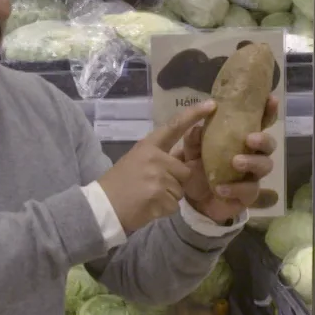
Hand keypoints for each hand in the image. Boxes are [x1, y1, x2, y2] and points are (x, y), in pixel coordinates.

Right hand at [97, 103, 209, 233]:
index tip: (212, 105)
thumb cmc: (118, 185)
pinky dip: (164, 209)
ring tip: (148, 197)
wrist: (102, 207)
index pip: (174, 126)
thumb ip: (158, 158)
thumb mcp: (136, 161)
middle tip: (152, 188)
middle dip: (175, 183)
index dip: (193, 115)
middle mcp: (155, 158)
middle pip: (184, 171)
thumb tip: (182, 160)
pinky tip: (148, 207)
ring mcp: (158, 177)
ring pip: (180, 190)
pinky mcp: (159, 196)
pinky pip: (174, 205)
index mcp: (148, 146)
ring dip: (169, 197)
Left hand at [179, 94, 279, 223]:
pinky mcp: (248, 195)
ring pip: (265, 166)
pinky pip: (250, 190)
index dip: (268, 111)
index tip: (271, 99)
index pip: (259, 123)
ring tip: (235, 162)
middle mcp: (252, 155)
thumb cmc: (198, 170)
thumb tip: (196, 128)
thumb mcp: (191, 153)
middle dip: (263, 139)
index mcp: (240, 140)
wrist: (194, 201)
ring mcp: (253, 176)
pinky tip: (221, 188)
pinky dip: (236, 188)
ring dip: (252, 162)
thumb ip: (193, 140)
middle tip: (250, 139)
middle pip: (269, 144)